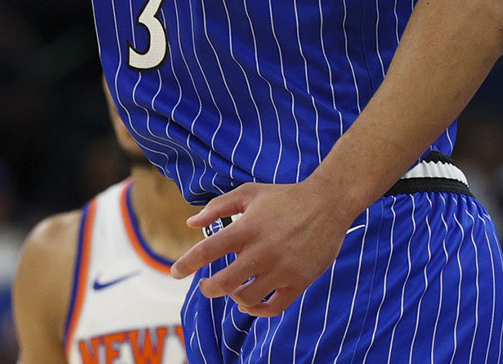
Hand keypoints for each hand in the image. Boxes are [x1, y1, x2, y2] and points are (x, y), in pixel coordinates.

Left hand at [170, 179, 357, 317]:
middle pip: (224, 284)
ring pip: (246, 298)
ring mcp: (281, 269)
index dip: (187, 264)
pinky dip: (257, 309)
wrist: (328, 203)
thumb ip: (218, 206)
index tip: (174, 272)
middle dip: (208, 288)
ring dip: (234, 297)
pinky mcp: (299, 281)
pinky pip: (273, 307)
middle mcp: (262, 251)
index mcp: (246, 228)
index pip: (207, 251)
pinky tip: (250, 302)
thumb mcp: (249, 192)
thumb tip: (190, 223)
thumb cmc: (284, 197)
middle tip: (206, 286)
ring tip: (234, 289)